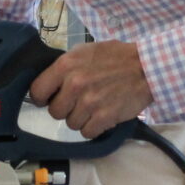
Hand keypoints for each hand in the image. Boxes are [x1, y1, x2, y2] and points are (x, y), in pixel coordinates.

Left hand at [28, 40, 152, 137]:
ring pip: (71, 124)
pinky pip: (87, 132)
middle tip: (79, 101)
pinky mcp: (104, 117)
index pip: (37, 91)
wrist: (147, 67)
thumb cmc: (116, 57)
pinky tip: (102, 115)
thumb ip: (65, 67)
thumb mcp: (85, 51)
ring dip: (81, 119)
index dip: (43, 97)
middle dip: (65, 109)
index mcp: (66, 65)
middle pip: (54, 112)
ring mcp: (89, 102)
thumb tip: (48, 82)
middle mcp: (74, 84)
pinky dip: (94, 127)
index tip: (51, 98)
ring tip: (95, 106)